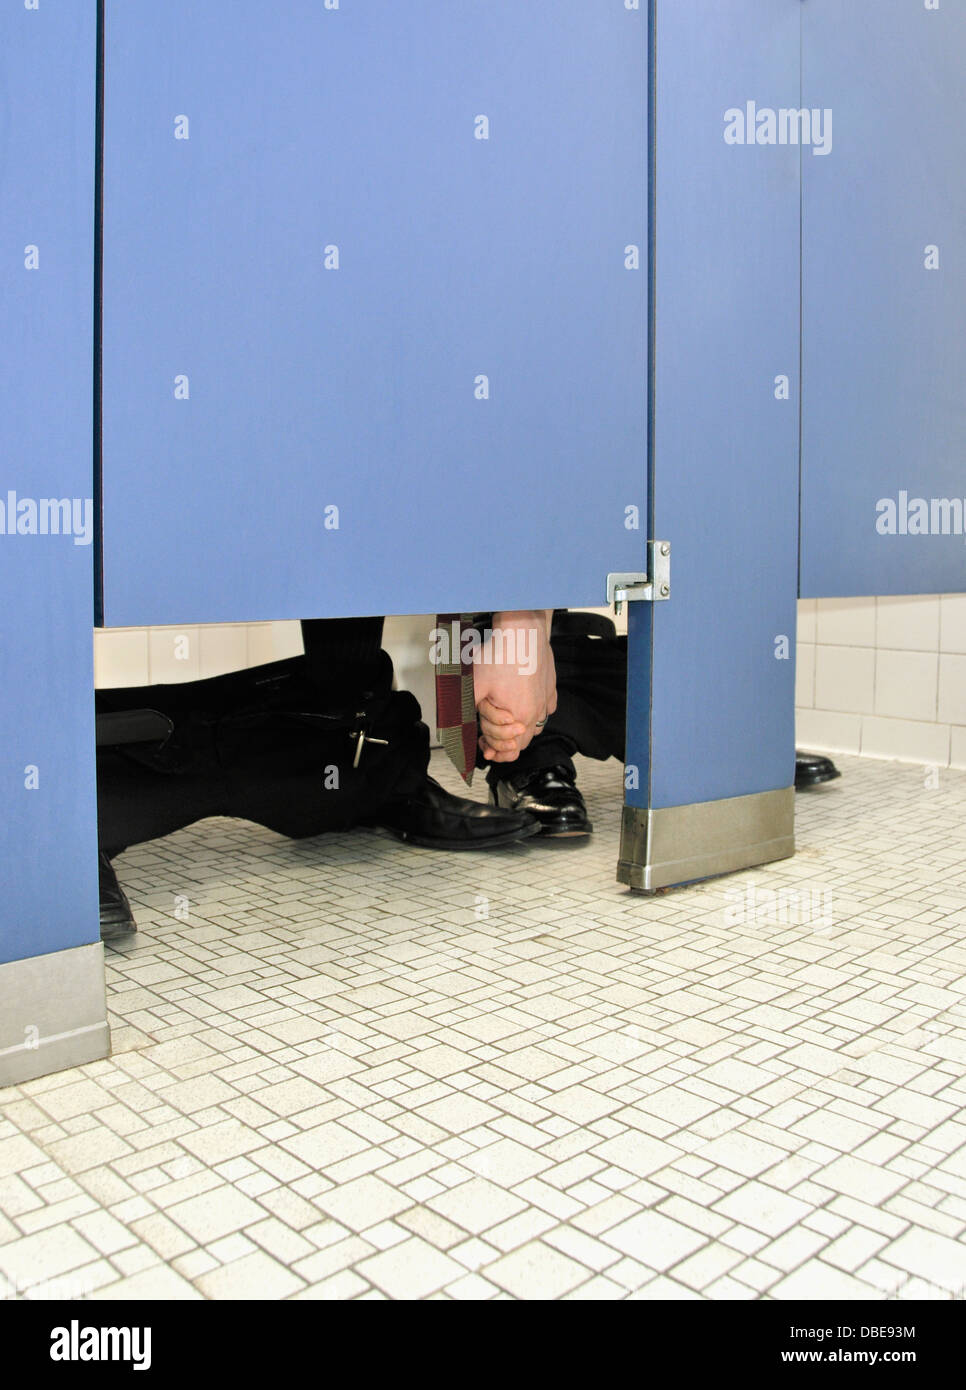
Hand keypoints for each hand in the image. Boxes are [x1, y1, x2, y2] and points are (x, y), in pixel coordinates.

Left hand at [474, 610, 556, 762]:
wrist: (522, 631)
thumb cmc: (501, 654)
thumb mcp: (474, 685)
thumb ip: (465, 709)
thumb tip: (458, 726)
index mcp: (519, 717)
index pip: (511, 750)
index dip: (495, 752)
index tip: (485, 749)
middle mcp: (536, 711)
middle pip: (524, 742)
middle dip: (506, 743)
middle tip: (491, 738)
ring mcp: (545, 700)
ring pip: (536, 727)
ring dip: (521, 730)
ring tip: (507, 725)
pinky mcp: (550, 687)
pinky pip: (546, 709)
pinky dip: (535, 712)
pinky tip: (526, 705)